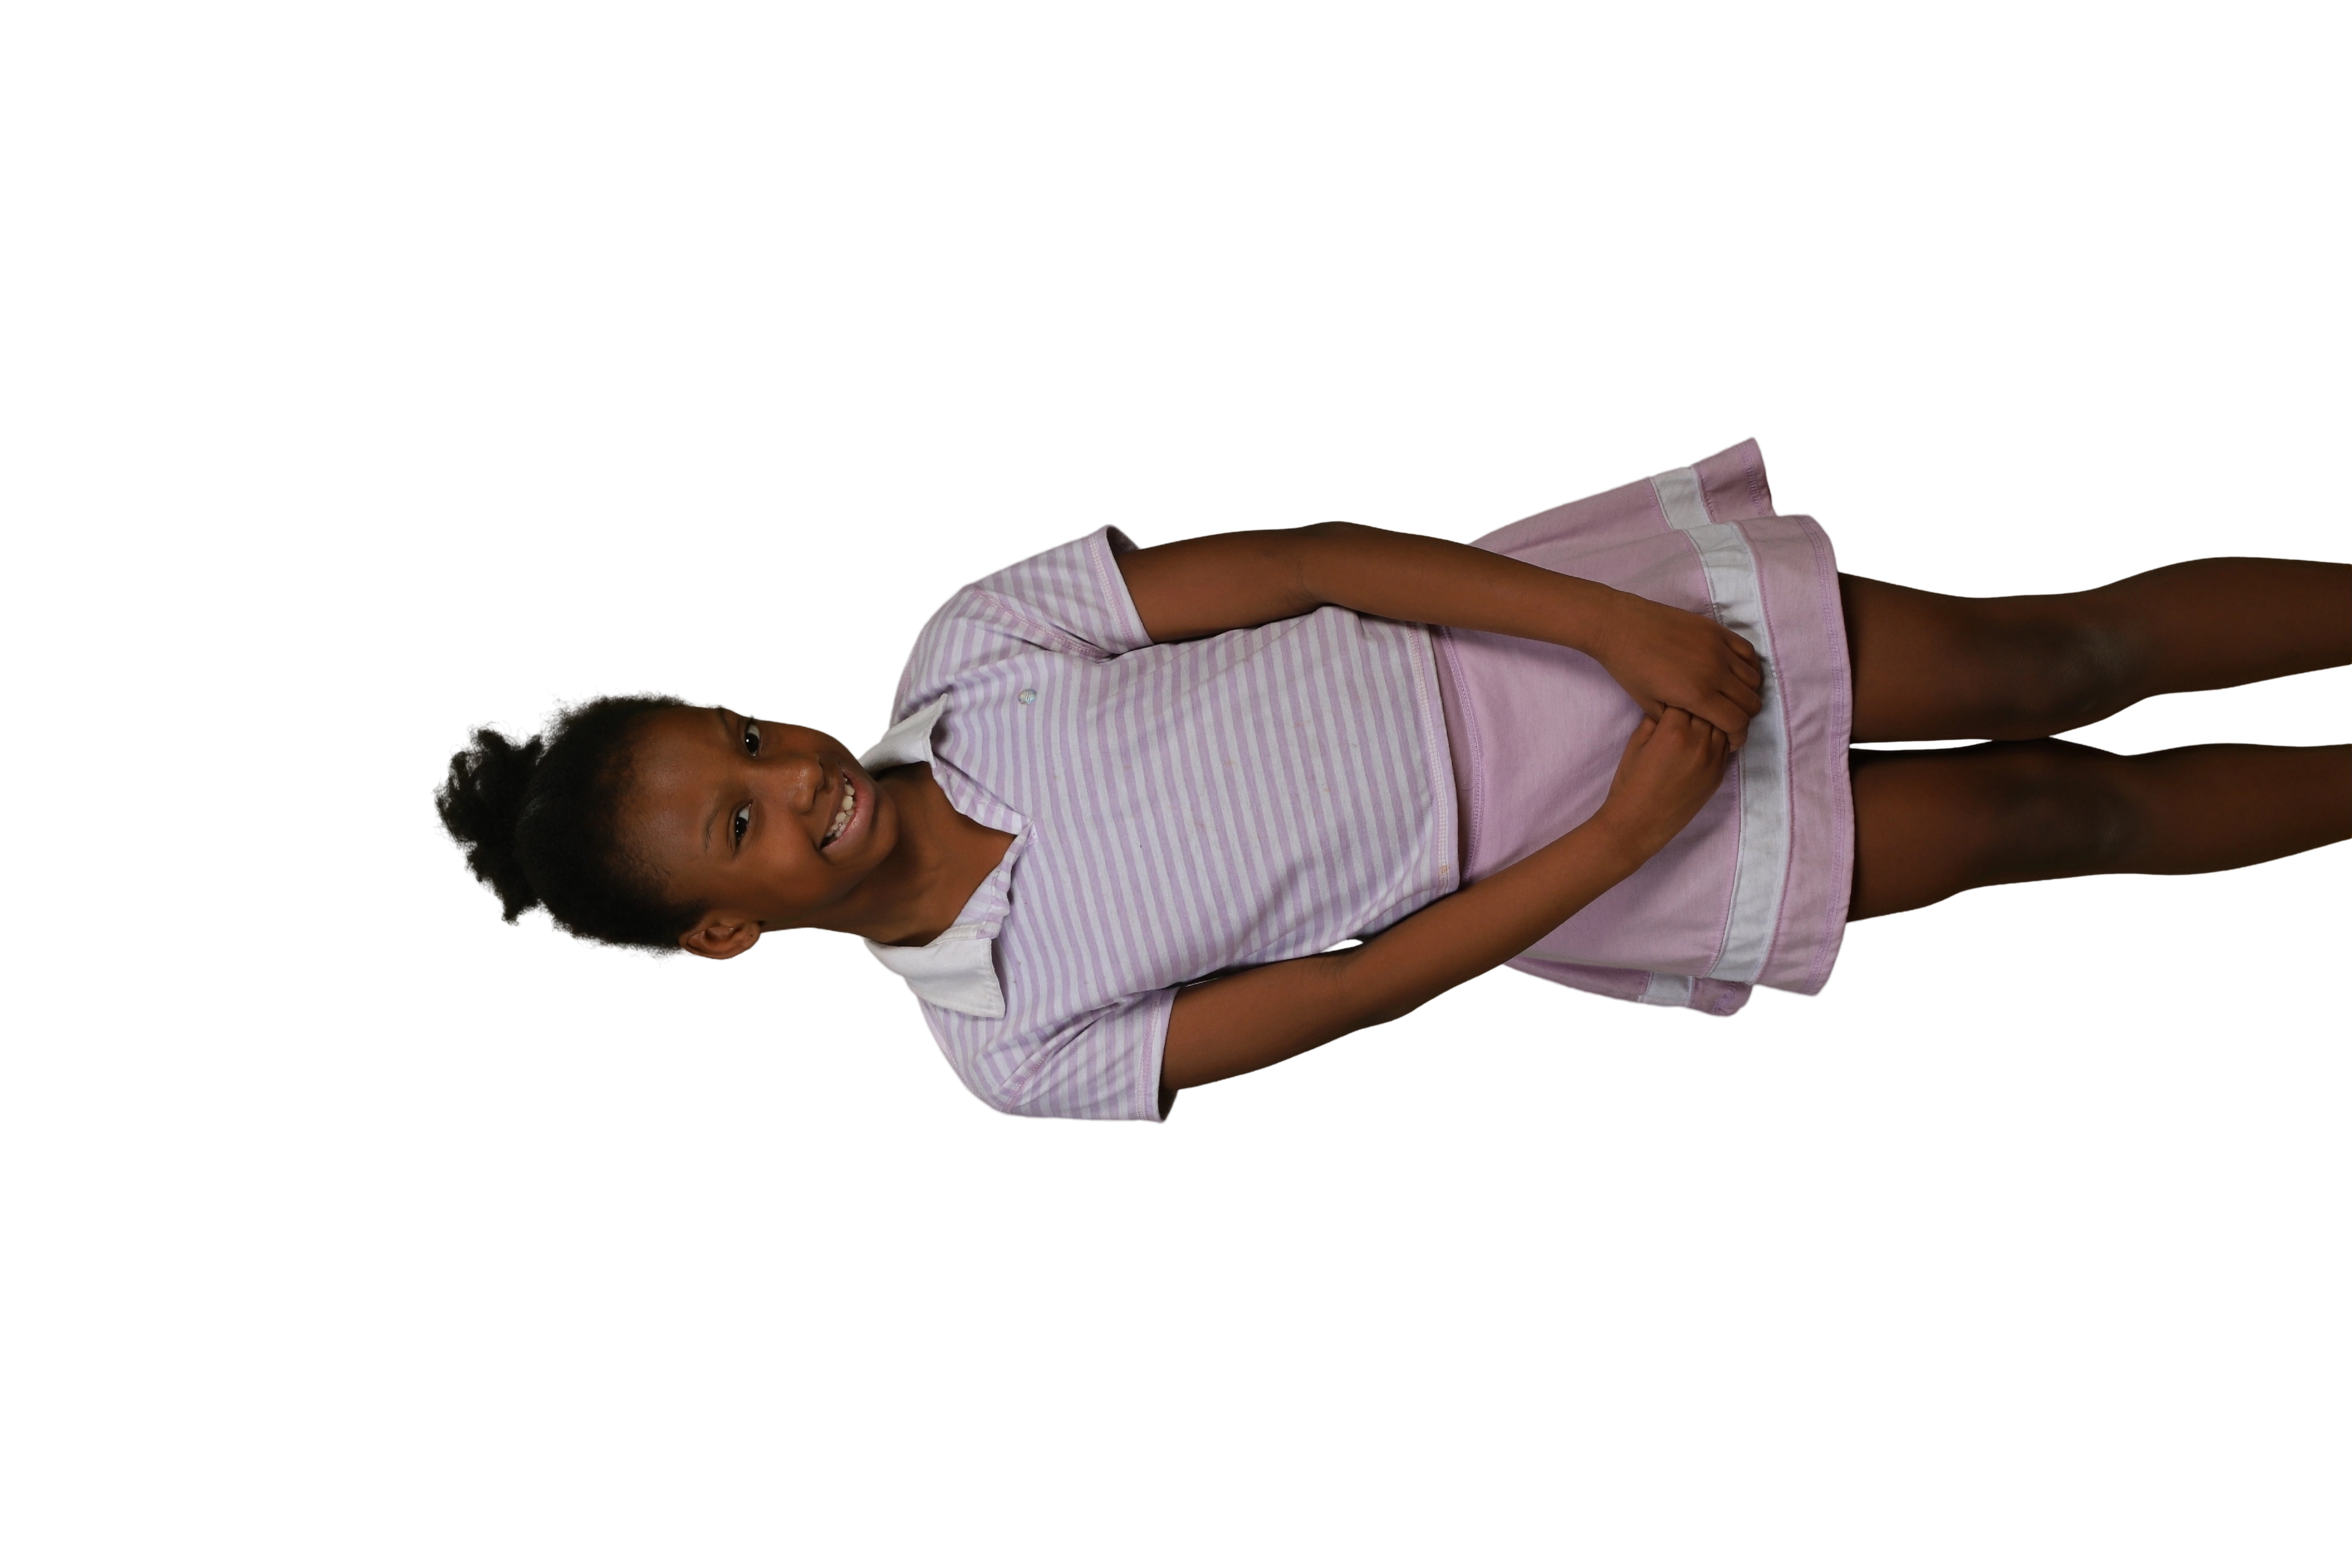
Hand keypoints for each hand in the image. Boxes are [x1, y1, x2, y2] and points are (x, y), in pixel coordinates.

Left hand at [1591, 592, 1764, 749]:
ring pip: (1754, 678)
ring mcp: (1719, 648)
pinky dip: (1749, 666)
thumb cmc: (1628, 668)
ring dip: (1747, 691)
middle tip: (1731, 718)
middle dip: (1744, 717)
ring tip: (1732, 695)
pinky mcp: (1717, 630)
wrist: (1620, 627)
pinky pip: (1748, 651)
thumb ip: (1677, 719)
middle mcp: (1715, 672)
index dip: (1738, 736)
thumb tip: (1697, 727)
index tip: (1731, 739)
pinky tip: (1736, 672)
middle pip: (1751, 703)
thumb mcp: (1648, 704)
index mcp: (1697, 695)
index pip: (1737, 722)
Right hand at [1592, 707, 1732, 860]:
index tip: (1672, 695)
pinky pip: (1726, 746)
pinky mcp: (1719, 775)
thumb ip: (1653, 720)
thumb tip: (1668, 706)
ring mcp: (1713, 760)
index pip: (1685, 697)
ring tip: (1699, 719)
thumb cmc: (1630, 783)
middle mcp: (1698, 742)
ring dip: (1712, 720)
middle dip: (1697, 704)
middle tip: (1688, 704)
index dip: (1678, 694)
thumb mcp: (1634, 744)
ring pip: (1723, 725)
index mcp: (1673, 731)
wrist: (1638, 823)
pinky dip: (1719, 738)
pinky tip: (1706, 738)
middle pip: (1708, 709)